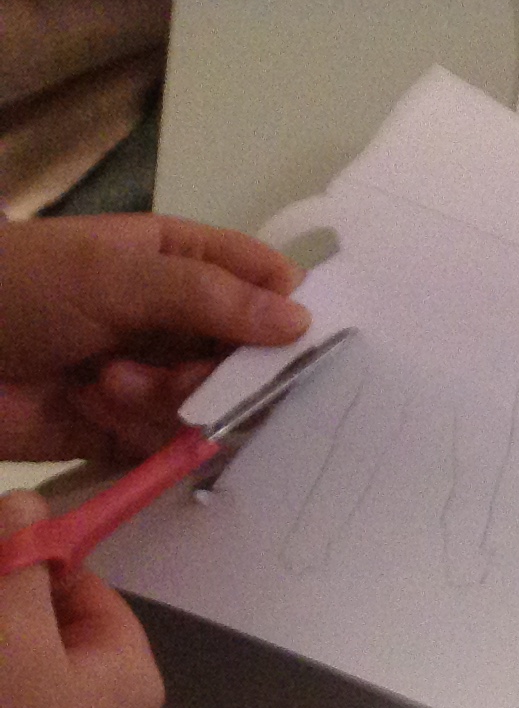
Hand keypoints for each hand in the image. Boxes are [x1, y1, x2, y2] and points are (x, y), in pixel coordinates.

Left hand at [0, 215, 308, 462]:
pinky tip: (97, 418)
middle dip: (213, 373)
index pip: (262, 282)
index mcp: (174, 260)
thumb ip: (209, 297)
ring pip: (214, 408)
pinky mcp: (129, 431)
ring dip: (165, 406)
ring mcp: (153, 377)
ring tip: (104, 391)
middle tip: (174, 377)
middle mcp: (173, 320)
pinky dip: (144, 439)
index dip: (286, 313)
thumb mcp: (112, 276)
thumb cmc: (12, 291)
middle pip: (249, 358)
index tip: (289, 343)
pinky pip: (176, 447)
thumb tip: (301, 320)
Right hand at [0, 491, 164, 707]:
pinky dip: (7, 685)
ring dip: (8, 643)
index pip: (95, 596)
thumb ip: (21, 565)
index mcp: (134, 681)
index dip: (40, 567)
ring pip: (38, 670)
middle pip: (65, 633)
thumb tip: (28, 502)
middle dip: (15, 607)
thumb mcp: (11, 631)